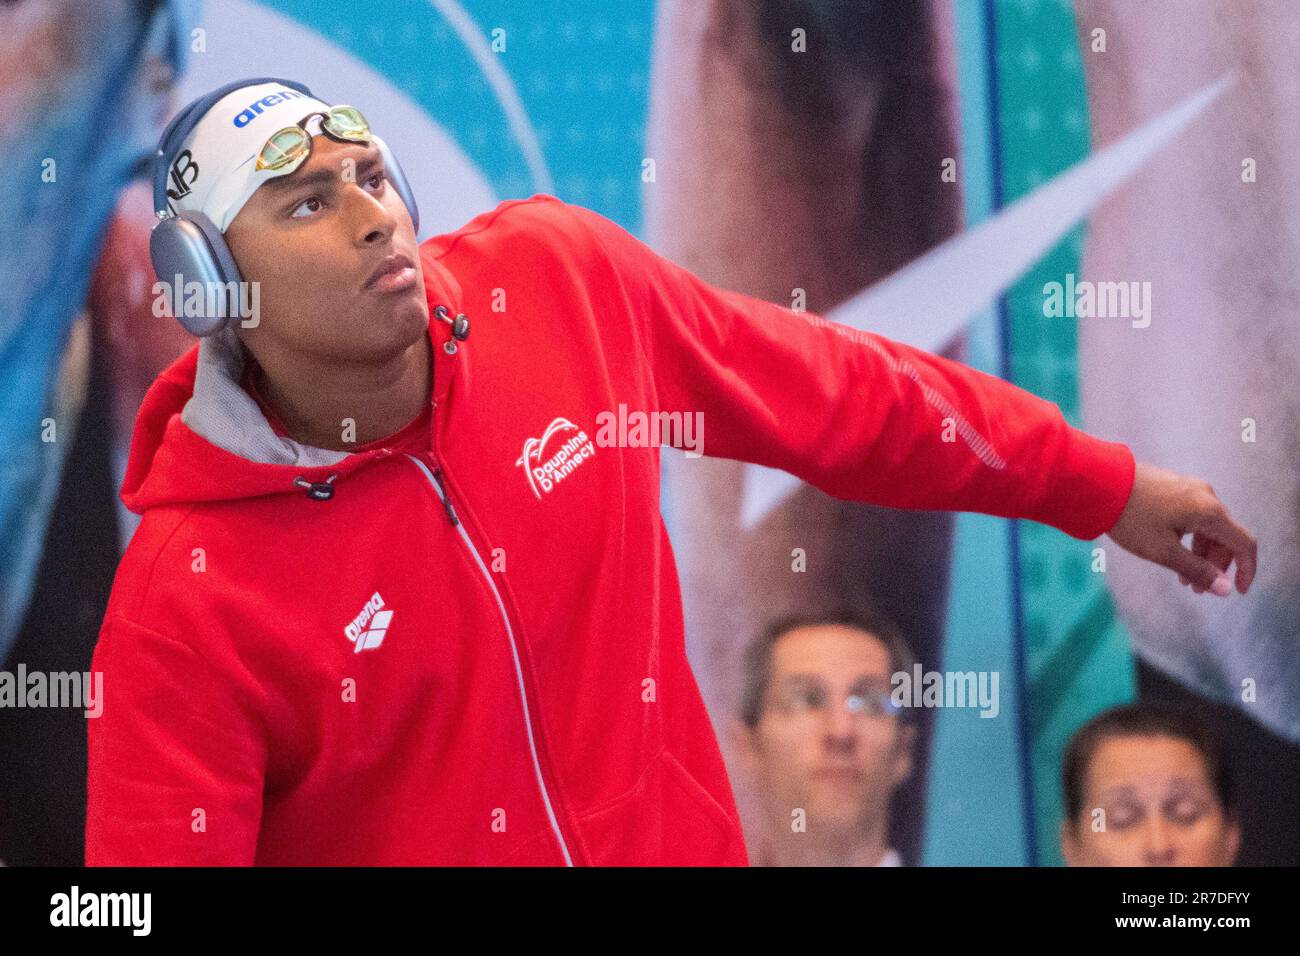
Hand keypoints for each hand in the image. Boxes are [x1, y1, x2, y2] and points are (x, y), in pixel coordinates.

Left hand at [1105, 462, 1256, 596]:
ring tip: (1181, 577)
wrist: (1098, 481)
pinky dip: (1189, 538)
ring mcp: (1189, 487)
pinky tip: (1171, 551)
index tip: (1239, 592)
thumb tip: (1225, 590)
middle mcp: (1206, 495)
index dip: (1247, 570)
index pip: (1244, 543)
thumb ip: (1196, 571)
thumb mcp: (1163, 551)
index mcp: (1210, 511)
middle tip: (1194, 589)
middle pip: (1225, 537)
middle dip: (1215, 565)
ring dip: (1200, 554)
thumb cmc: (1130, 517)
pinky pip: (1193, 516)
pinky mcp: (1174, 486)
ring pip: (1208, 527)